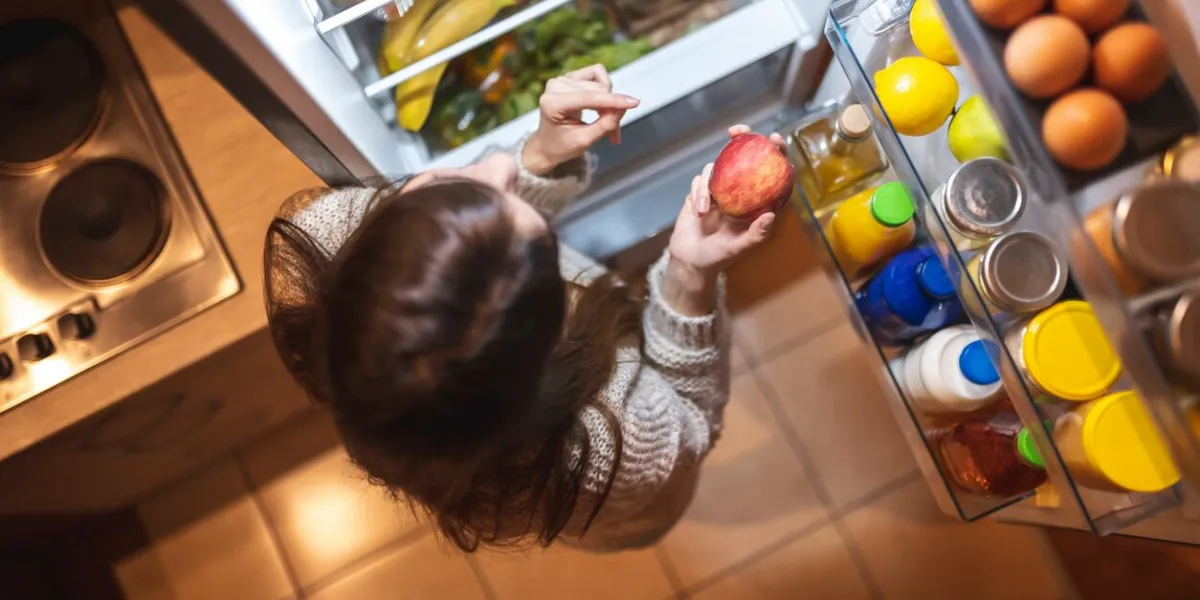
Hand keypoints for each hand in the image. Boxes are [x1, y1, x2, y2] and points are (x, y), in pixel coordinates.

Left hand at [522, 64, 640, 175]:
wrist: (548, 145)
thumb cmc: (563, 145)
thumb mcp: (585, 140)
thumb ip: (605, 124)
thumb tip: (625, 106)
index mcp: (551, 103)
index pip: (588, 98)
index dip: (613, 100)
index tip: (635, 103)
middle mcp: (555, 86)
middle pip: (598, 90)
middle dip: (611, 110)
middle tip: (612, 134)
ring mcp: (562, 79)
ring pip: (600, 83)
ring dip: (609, 103)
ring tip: (606, 123)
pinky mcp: (570, 76)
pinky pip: (598, 74)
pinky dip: (605, 91)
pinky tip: (601, 106)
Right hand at [668, 125, 786, 276]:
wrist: (690, 262)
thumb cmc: (719, 257)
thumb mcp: (739, 249)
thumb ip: (756, 235)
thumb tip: (770, 215)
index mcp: (754, 202)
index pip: (770, 171)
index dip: (775, 152)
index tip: (773, 139)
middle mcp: (738, 192)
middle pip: (742, 157)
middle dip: (740, 140)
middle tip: (735, 132)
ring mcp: (717, 190)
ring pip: (715, 168)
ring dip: (708, 187)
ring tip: (704, 211)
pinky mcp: (698, 192)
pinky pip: (698, 181)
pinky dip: (697, 194)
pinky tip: (698, 212)